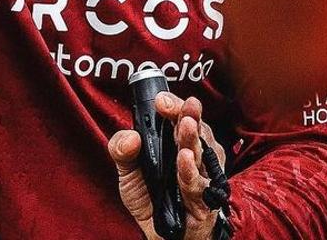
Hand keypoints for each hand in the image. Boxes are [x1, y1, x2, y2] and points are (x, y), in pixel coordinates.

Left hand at [108, 92, 226, 239]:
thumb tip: (130, 136)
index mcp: (175, 142)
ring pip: (202, 154)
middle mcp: (193, 156)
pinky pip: (198, 186)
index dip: (174, 106)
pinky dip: (191, 173)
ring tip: (186, 125)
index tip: (162, 100)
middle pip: (196, 131)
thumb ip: (121, 150)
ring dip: (193, 139)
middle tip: (184, 106)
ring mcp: (202, 177)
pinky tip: (185, 159)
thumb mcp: (127, 172)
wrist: (160, 234)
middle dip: (189, 116)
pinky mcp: (204, 201)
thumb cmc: (150, 198)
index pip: (179, 117)